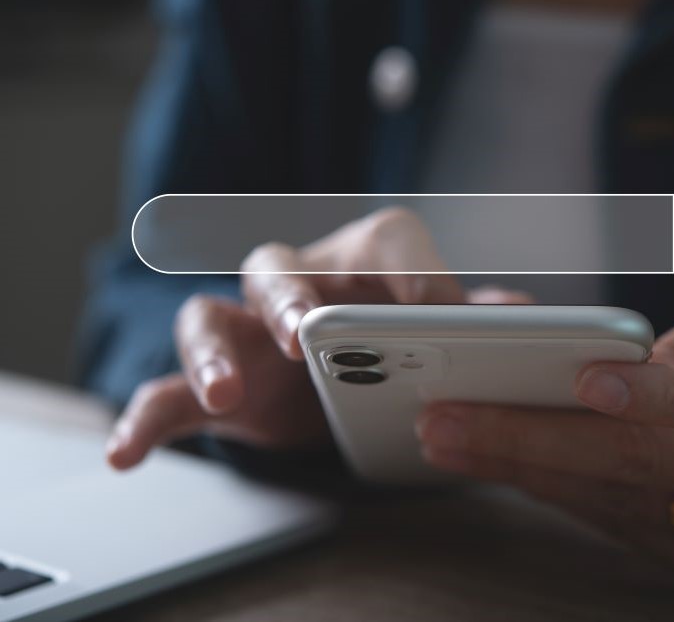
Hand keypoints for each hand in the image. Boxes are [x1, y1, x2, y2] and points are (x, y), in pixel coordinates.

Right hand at [108, 206, 531, 469]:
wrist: (335, 381)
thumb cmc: (386, 345)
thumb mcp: (431, 334)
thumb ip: (468, 321)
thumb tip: (523, 315)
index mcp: (359, 262)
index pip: (384, 241)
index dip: (411, 270)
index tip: (435, 312)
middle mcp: (294, 283)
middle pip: (277, 267)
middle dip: (290, 297)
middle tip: (305, 332)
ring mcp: (245, 330)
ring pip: (209, 317)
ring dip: (213, 353)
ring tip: (226, 391)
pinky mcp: (212, 380)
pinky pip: (164, 391)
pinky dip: (144, 419)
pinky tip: (127, 453)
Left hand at [416, 288, 673, 596]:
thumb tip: (631, 359)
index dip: (655, 393)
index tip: (578, 378)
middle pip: (652, 464)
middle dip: (538, 440)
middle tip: (448, 417)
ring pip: (625, 502)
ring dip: (528, 471)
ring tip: (451, 439)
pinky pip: (626, 529)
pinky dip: (559, 495)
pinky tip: (503, 466)